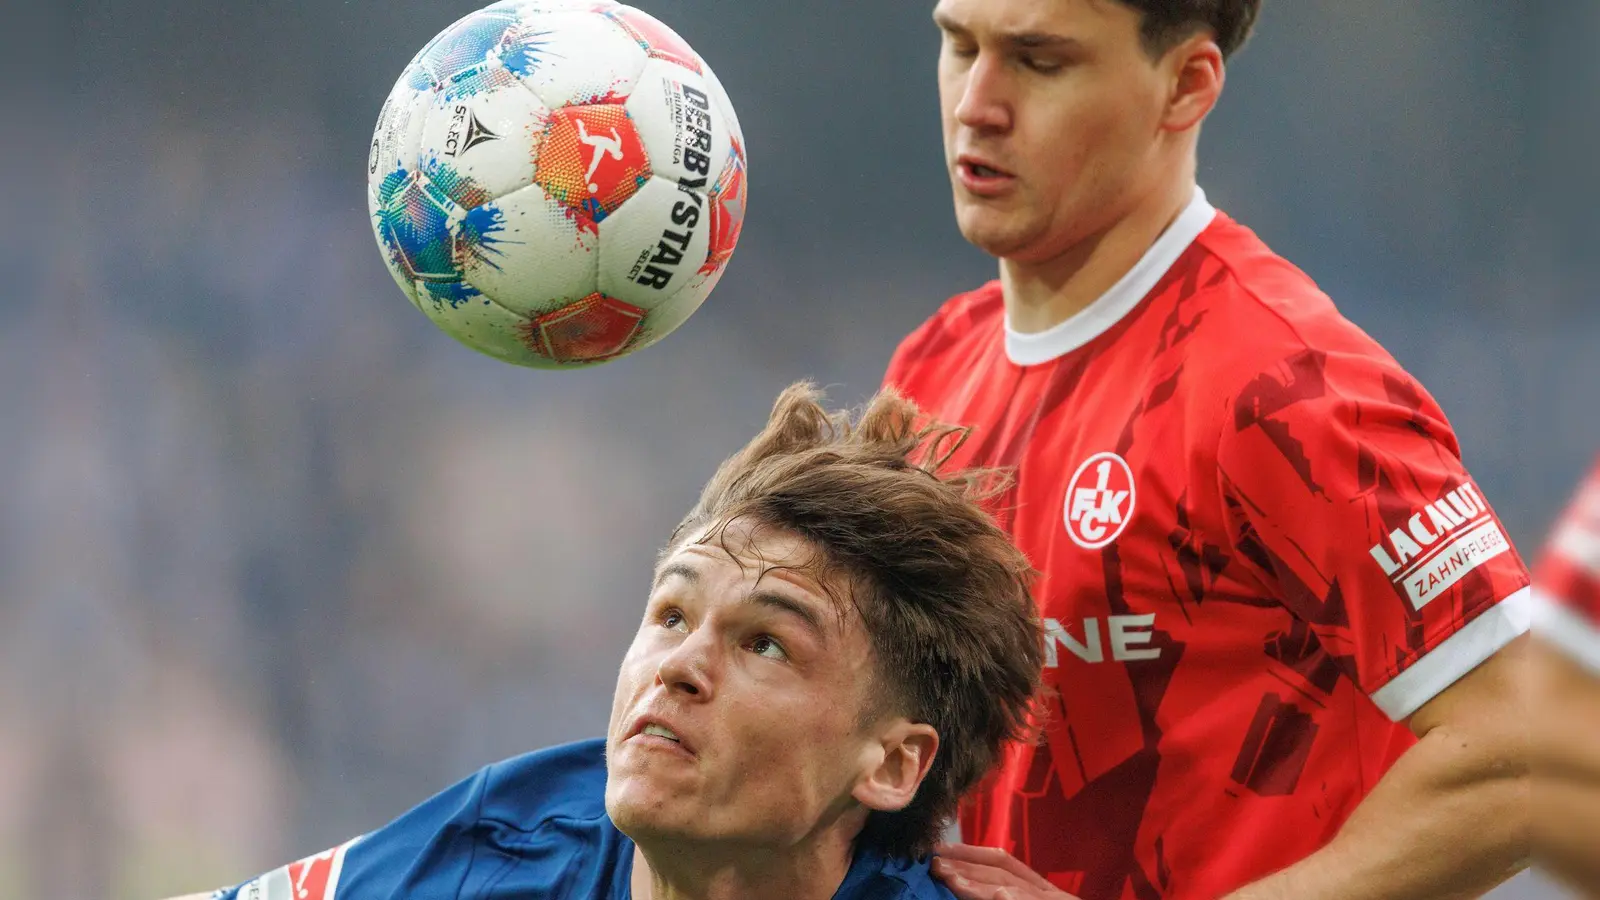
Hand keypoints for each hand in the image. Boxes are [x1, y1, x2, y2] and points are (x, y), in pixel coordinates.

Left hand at [931, 843, 1082, 899]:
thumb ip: (1009, 895)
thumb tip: (962, 886)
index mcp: (1040, 890)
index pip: (1003, 862)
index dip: (969, 853)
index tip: (937, 850)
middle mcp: (1051, 894)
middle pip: (1004, 872)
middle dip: (966, 867)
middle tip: (933, 864)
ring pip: (1015, 890)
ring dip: (981, 885)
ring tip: (952, 880)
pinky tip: (1001, 898)